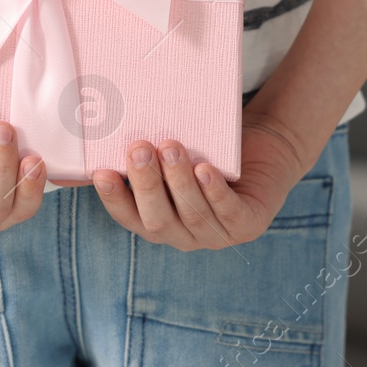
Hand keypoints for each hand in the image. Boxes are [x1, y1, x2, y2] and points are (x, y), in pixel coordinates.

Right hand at [91, 108, 308, 250]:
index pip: (131, 217)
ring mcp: (218, 235)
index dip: (114, 199)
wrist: (266, 148)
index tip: (100, 172)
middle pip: (159, 220)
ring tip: (171, 147)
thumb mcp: (176, 153)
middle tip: (139, 149)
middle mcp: (185, 235)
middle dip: (147, 185)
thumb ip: (149, 154)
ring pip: (193, 215)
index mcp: (161, 222)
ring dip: (179, 182)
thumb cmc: (212, 150)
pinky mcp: (249, 225)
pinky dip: (215, 191)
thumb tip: (104, 130)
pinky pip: (229, 213)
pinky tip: (205, 169)